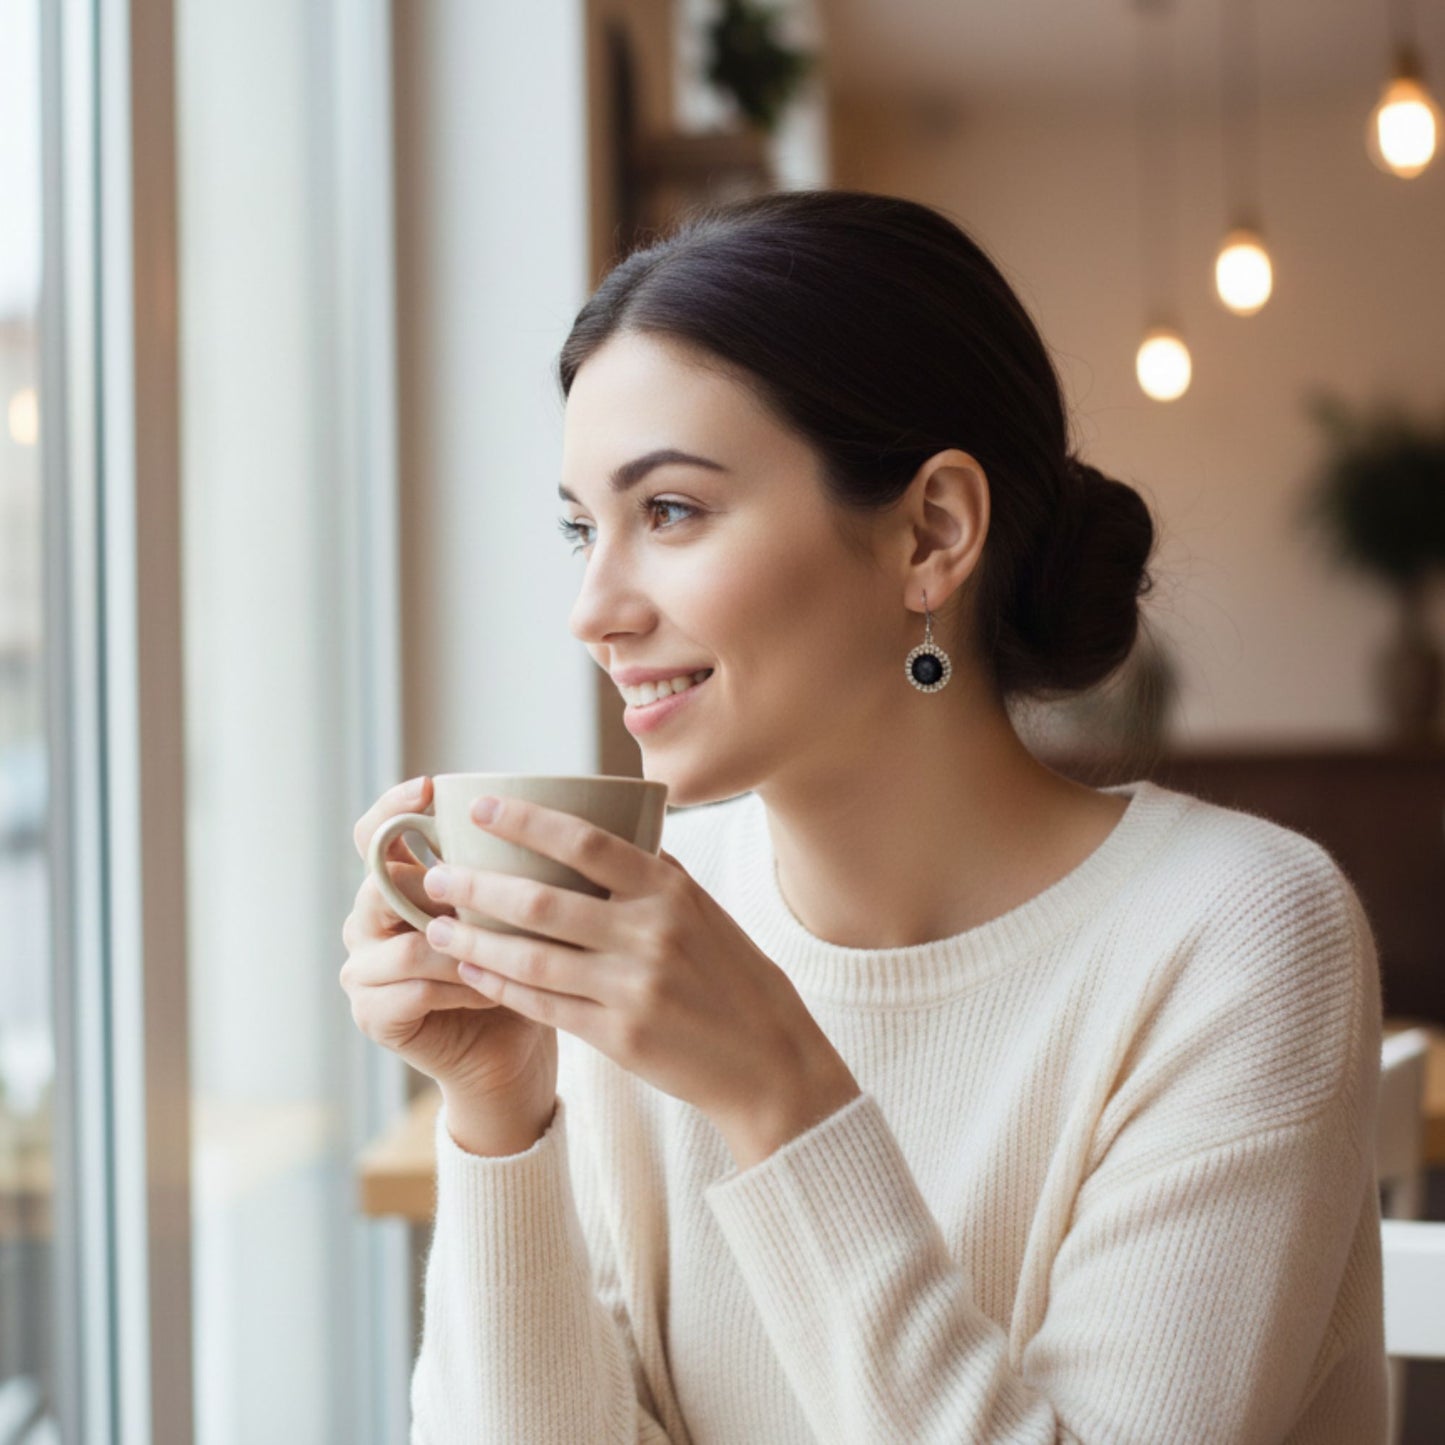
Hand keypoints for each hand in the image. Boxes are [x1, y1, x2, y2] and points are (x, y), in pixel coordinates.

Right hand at [340, 776, 557, 1113]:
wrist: (515, 1049)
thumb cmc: (527, 966)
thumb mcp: (523, 905)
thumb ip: (517, 861)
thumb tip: (570, 802)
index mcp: (397, 883)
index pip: (375, 832)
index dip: (394, 807)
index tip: (432, 788)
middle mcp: (369, 919)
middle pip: (380, 882)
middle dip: (442, 887)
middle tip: (492, 895)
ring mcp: (363, 968)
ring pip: (409, 940)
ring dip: (466, 946)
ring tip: (514, 952)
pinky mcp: (372, 1014)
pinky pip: (414, 988)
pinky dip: (463, 987)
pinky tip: (498, 991)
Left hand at [420, 794, 860, 1164]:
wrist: (770, 1063)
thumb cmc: (735, 979)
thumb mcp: (706, 913)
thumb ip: (654, 877)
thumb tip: (599, 838)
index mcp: (671, 891)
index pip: (587, 842)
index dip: (527, 821)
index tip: (481, 807)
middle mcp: (650, 934)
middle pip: (542, 902)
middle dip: (477, 886)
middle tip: (435, 876)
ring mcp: (633, 988)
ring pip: (531, 958)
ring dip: (474, 942)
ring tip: (436, 929)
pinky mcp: (618, 1037)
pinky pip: (544, 1006)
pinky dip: (501, 987)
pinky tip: (472, 974)